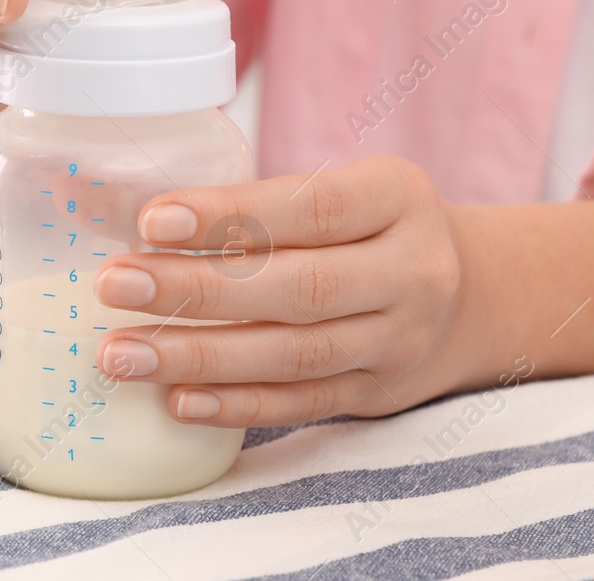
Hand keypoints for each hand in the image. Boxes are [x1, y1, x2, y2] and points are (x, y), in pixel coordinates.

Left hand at [93, 157, 470, 426]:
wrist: (478, 293)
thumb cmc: (376, 226)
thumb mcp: (352, 187)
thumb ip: (269, 203)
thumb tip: (141, 222)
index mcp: (397, 197)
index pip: (311, 207)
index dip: (231, 215)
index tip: (152, 220)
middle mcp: (411, 270)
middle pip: (298, 286)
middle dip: (196, 289)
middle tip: (115, 285)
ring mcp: (400, 340)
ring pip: (294, 353)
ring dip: (199, 356)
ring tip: (122, 354)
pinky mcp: (379, 393)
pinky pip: (303, 403)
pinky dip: (237, 405)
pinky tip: (178, 399)